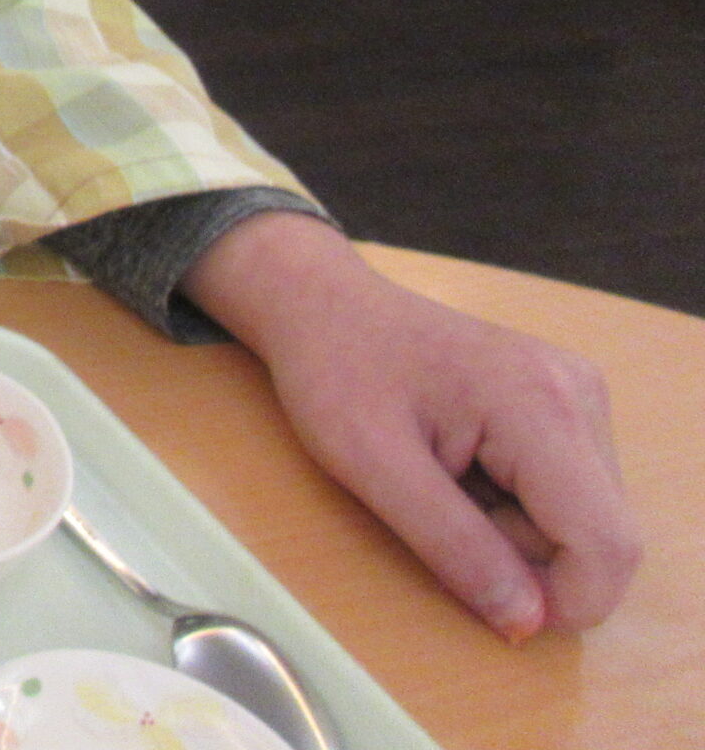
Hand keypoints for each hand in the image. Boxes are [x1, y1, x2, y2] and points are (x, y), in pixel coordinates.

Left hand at [185, 213, 640, 638]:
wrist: (323, 304)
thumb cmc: (335, 370)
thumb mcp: (372, 467)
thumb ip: (453, 547)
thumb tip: (526, 623)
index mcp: (539, 406)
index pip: (606, 544)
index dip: (560, 598)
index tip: (483, 594)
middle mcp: (579, 394)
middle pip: (599, 536)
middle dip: (525, 557)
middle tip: (440, 511)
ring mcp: (579, 394)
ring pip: (585, 520)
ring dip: (516, 531)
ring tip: (444, 481)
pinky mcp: (566, 403)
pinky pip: (568, 492)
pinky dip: (516, 504)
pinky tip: (462, 466)